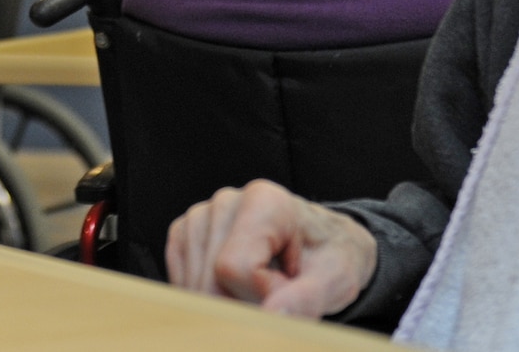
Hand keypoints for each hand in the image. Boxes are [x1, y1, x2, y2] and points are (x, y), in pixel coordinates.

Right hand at [165, 180, 377, 316]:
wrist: (322, 246)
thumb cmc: (330, 259)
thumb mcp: (335, 280)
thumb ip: (305, 299)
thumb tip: (269, 317)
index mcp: (264, 200)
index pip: (233, 268)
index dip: (262, 296)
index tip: (290, 288)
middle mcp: (227, 200)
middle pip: (208, 280)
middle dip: (241, 305)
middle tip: (275, 297)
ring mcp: (201, 215)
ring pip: (192, 285)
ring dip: (226, 302)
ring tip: (259, 287)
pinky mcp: (185, 234)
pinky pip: (182, 280)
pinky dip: (207, 297)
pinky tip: (235, 287)